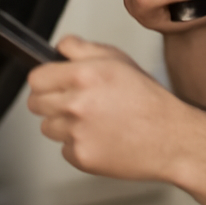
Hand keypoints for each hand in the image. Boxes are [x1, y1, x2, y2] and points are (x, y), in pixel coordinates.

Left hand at [26, 36, 182, 180]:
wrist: (170, 138)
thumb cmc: (147, 98)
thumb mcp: (116, 58)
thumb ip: (80, 47)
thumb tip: (58, 47)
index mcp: (82, 75)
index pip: (35, 79)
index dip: (44, 80)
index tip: (51, 83)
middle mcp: (76, 104)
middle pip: (35, 104)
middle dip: (49, 101)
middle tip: (71, 101)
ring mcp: (77, 133)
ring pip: (47, 127)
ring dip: (62, 124)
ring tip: (90, 120)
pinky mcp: (82, 157)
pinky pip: (64, 149)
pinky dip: (76, 145)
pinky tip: (98, 137)